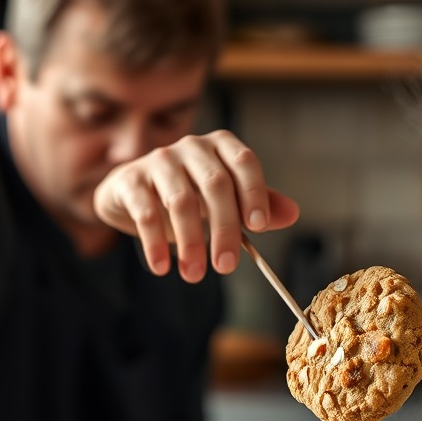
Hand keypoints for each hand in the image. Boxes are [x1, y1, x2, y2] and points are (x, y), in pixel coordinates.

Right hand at [92, 129, 298, 281]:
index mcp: (220, 146)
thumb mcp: (224, 201)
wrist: (131, 195)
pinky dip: (155, 243)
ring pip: (180, 200)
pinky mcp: (130, 179)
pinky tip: (162, 267)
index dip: (253, 192)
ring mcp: (159, 160)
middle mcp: (191, 146)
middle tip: (226, 266)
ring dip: (191, 242)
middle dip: (224, 229)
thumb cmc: (187, 196)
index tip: (258, 228)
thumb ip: (256, 206)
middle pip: (215, 184)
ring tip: (194, 274)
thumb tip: (292, 214)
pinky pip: (146, 212)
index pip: (244, 162)